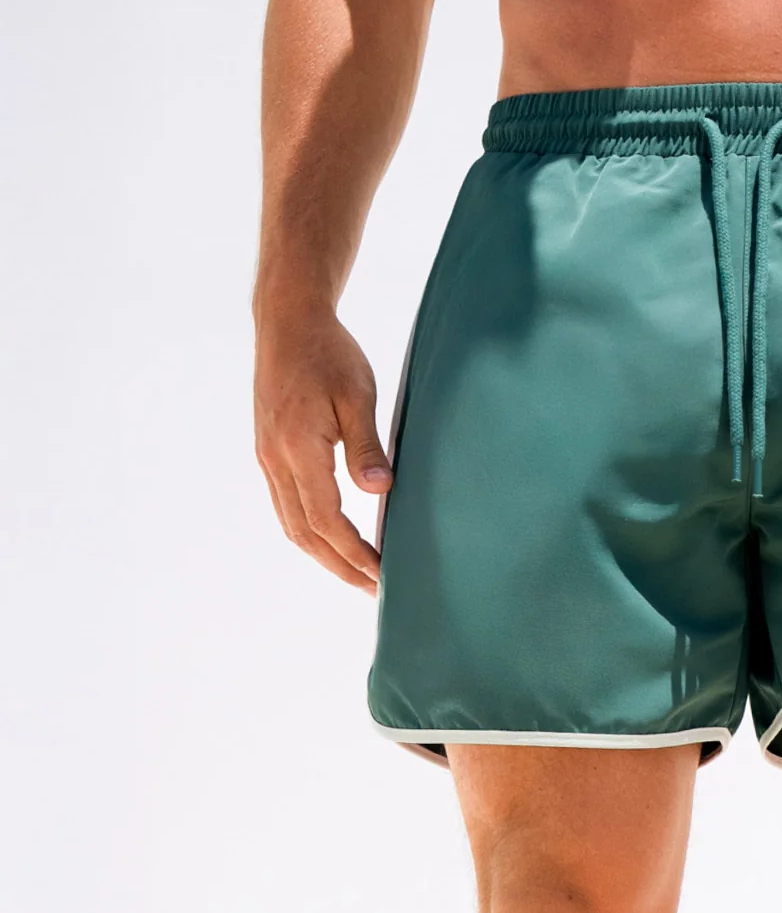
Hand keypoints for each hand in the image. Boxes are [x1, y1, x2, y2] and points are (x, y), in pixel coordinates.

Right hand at [254, 303, 391, 588]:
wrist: (287, 321)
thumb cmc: (328, 352)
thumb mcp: (357, 394)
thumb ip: (366, 445)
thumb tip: (380, 489)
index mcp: (298, 448)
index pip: (326, 520)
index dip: (354, 554)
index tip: (383, 574)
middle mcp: (275, 459)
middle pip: (305, 534)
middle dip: (340, 567)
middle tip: (374, 590)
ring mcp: (267, 457)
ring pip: (292, 524)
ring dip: (324, 555)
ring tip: (357, 572)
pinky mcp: (269, 452)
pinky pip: (287, 506)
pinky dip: (311, 532)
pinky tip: (334, 539)